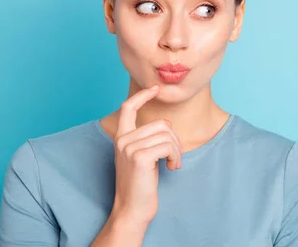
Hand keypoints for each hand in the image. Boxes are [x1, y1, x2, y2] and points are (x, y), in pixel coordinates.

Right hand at [110, 86, 182, 226]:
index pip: (128, 107)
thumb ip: (148, 138)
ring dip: (176, 150)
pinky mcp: (139, 157)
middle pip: (161, 124)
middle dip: (175, 140)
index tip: (155, 88)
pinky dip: (175, 156)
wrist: (132, 209)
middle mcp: (122, 140)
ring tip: (173, 163)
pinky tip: (172, 168)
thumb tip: (166, 124)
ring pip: (167, 135)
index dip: (142, 95)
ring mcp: (129, 147)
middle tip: (175, 157)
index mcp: (121, 137)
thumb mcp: (142, 156)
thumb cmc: (141, 184)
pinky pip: (168, 146)